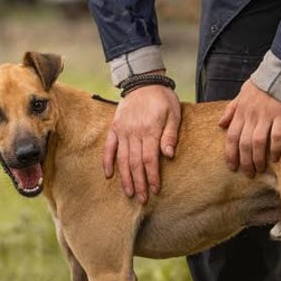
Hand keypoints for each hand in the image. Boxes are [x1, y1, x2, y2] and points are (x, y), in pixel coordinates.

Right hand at [103, 84, 180, 203]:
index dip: (152, 176)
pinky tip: (109, 175)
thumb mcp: (173, 114)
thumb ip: (170, 135)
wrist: (143, 81)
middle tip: (142, 199)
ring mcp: (122, 131)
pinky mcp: (114, 128)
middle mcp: (134, 133)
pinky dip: (107, 162)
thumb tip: (169, 155)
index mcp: (150, 130)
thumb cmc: (162, 99)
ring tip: (129, 192)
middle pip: (135, 163)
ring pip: (122, 159)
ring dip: (125, 178)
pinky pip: (109, 147)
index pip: (150, 159)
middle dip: (139, 183)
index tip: (155, 190)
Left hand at [219, 80, 280, 176]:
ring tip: (259, 170)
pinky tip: (276, 159)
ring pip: (257, 143)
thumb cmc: (263, 84)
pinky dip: (275, 149)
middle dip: (244, 161)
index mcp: (241, 111)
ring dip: (257, 159)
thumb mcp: (242, 93)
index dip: (230, 154)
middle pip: (243, 143)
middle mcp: (251, 115)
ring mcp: (266, 115)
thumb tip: (220, 124)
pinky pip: (276, 136)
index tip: (232, 167)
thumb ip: (231, 109)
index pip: (231, 136)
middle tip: (247, 174)